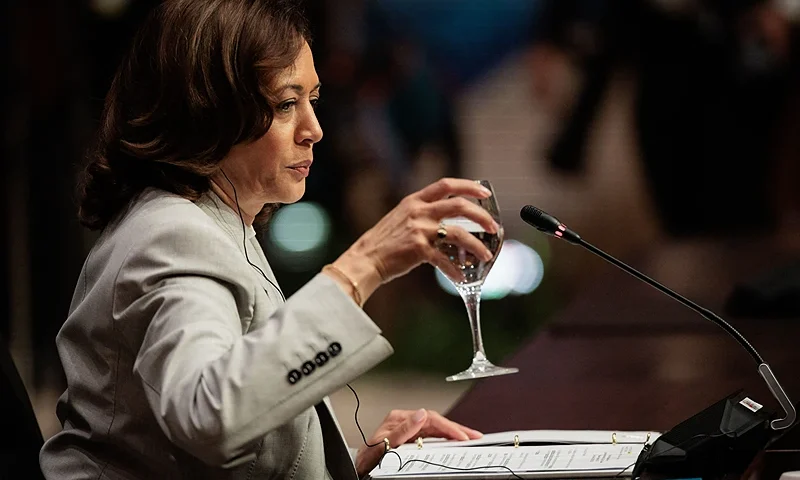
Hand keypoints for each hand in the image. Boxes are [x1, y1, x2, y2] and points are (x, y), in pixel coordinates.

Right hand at [331, 178, 499, 302]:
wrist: (364, 260)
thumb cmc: (382, 243)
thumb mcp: (400, 218)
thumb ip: (421, 215)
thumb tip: (444, 221)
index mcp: (414, 200)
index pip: (446, 184)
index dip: (468, 186)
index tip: (484, 193)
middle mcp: (418, 211)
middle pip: (459, 205)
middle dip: (481, 215)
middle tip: (493, 226)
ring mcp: (419, 230)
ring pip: (458, 233)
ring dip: (476, 245)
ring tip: (486, 255)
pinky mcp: (419, 250)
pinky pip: (445, 260)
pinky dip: (455, 271)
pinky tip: (461, 277)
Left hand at [354, 408, 482, 476]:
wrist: (360, 468)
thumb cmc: (368, 459)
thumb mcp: (384, 445)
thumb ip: (402, 431)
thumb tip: (421, 415)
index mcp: (398, 418)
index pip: (430, 419)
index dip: (448, 427)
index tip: (461, 437)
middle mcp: (405, 421)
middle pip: (436, 422)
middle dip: (457, 429)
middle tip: (475, 436)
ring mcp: (408, 428)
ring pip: (437, 428)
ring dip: (454, 433)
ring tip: (471, 437)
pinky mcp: (411, 437)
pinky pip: (433, 435)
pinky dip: (446, 438)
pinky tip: (455, 440)